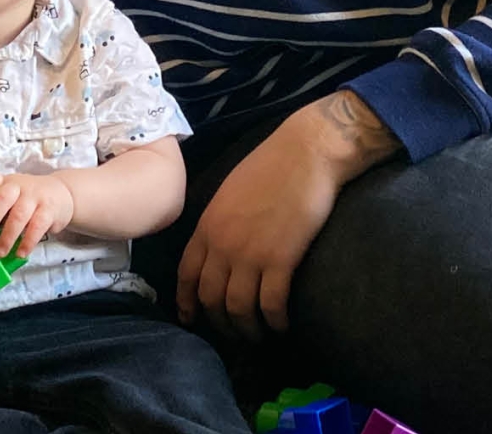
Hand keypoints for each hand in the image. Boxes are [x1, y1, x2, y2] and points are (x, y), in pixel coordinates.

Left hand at [0, 167, 75, 258]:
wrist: (61, 195)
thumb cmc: (26, 200)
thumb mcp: (10, 196)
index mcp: (3, 182)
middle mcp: (18, 186)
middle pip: (3, 197)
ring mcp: (35, 197)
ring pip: (19, 216)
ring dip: (7, 237)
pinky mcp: (49, 210)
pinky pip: (37, 227)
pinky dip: (27, 242)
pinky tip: (20, 252)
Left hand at [177, 91, 397, 340]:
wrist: (305, 153)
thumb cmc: (271, 165)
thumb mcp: (230, 192)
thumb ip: (219, 221)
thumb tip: (219, 245)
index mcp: (207, 226)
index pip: (186, 274)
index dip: (187, 302)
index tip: (192, 319)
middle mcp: (222, 244)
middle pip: (210, 298)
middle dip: (219, 323)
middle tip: (232, 334)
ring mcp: (250, 253)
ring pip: (238, 308)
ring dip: (246, 329)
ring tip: (258, 337)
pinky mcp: (280, 259)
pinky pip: (271, 303)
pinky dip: (274, 321)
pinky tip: (281, 326)